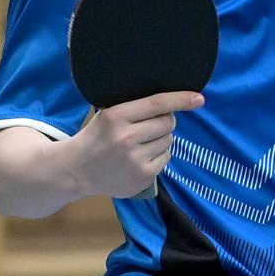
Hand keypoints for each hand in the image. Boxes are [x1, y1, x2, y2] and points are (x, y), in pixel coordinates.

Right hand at [70, 91, 203, 199]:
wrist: (76, 170)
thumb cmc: (96, 137)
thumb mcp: (107, 115)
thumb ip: (134, 108)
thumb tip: (171, 101)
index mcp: (116, 116)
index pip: (157, 104)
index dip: (181, 99)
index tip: (199, 98)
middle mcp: (126, 138)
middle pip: (167, 123)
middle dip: (165, 121)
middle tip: (148, 126)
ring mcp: (135, 160)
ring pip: (169, 140)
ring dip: (161, 139)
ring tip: (141, 143)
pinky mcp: (143, 177)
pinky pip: (166, 158)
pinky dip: (158, 155)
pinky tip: (141, 157)